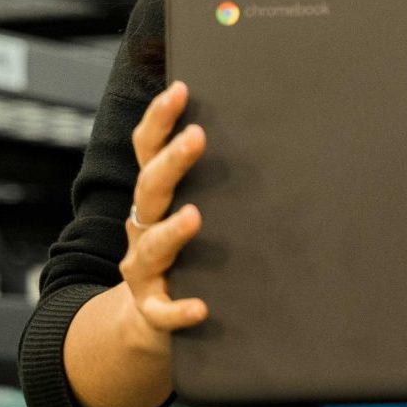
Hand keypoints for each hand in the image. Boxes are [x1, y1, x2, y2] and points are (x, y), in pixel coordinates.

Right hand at [121, 79, 209, 351]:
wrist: (150, 316)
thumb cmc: (186, 249)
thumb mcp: (192, 205)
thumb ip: (215, 176)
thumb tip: (265, 123)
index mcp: (153, 197)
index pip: (148, 150)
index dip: (159, 119)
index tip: (180, 89)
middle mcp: (141, 227)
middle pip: (149, 189)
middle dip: (171, 161)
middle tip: (197, 136)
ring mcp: (143, 269)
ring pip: (150, 247)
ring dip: (171, 231)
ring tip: (194, 217)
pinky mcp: (152, 309)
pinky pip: (162, 312)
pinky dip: (178, 310)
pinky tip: (200, 308)